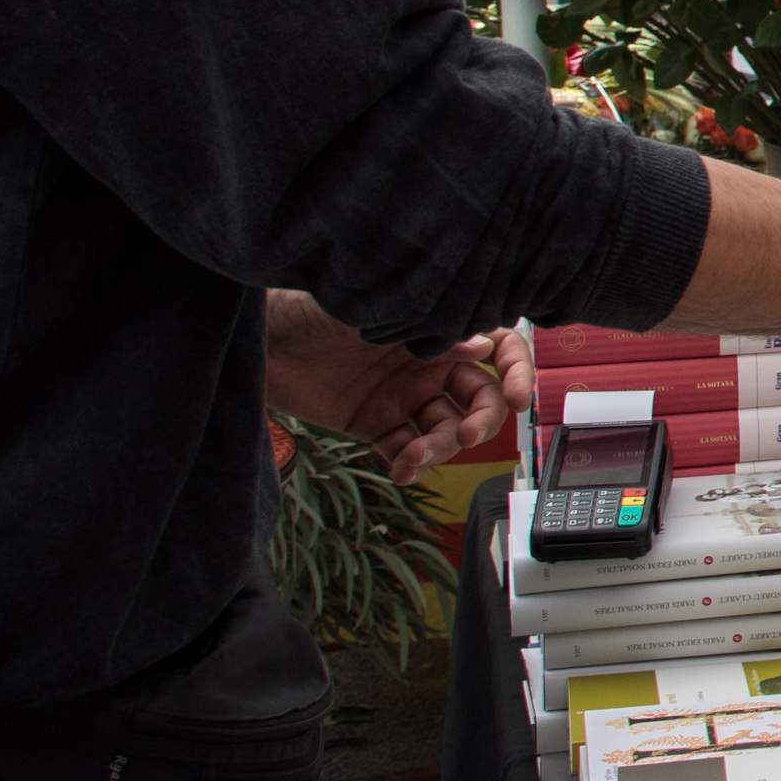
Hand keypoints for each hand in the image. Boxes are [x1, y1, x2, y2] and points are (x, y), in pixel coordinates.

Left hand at [263, 294, 532, 483]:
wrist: (262, 342)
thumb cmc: (315, 309)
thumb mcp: (379, 315)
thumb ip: (433, 333)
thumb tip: (482, 349)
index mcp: (437, 331)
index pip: (497, 351)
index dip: (516, 372)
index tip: (518, 398)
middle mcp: (427, 364)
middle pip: (478, 398)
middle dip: (481, 421)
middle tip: (467, 436)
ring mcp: (402, 396)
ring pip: (444, 430)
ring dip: (440, 448)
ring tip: (415, 456)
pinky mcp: (374, 424)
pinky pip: (406, 449)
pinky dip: (411, 463)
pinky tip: (402, 470)